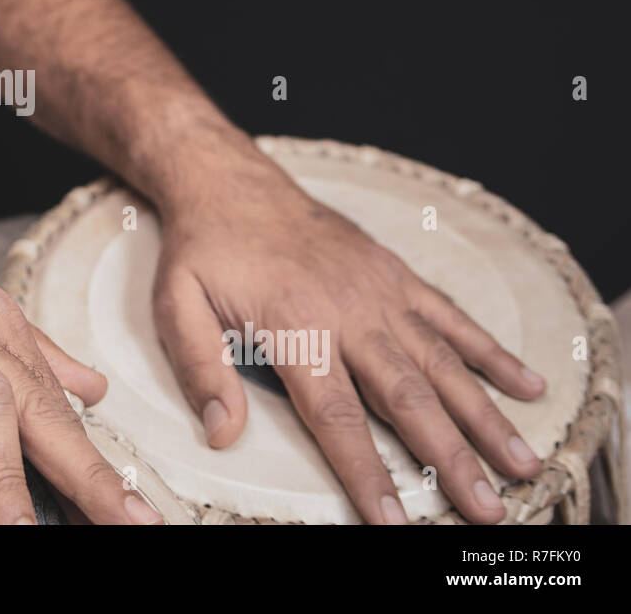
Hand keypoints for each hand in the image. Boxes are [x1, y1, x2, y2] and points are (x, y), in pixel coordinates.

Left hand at [152, 133, 546, 523]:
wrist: (230, 183)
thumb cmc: (203, 250)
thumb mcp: (176, 304)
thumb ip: (199, 369)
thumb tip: (223, 433)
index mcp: (296, 328)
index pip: (337, 417)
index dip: (367, 473)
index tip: (394, 520)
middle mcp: (349, 313)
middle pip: (408, 399)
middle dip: (451, 458)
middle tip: (487, 509)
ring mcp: (379, 292)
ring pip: (442, 363)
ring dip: (485, 416)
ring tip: (522, 463)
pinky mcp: (394, 274)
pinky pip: (450, 317)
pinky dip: (490, 352)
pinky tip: (526, 385)